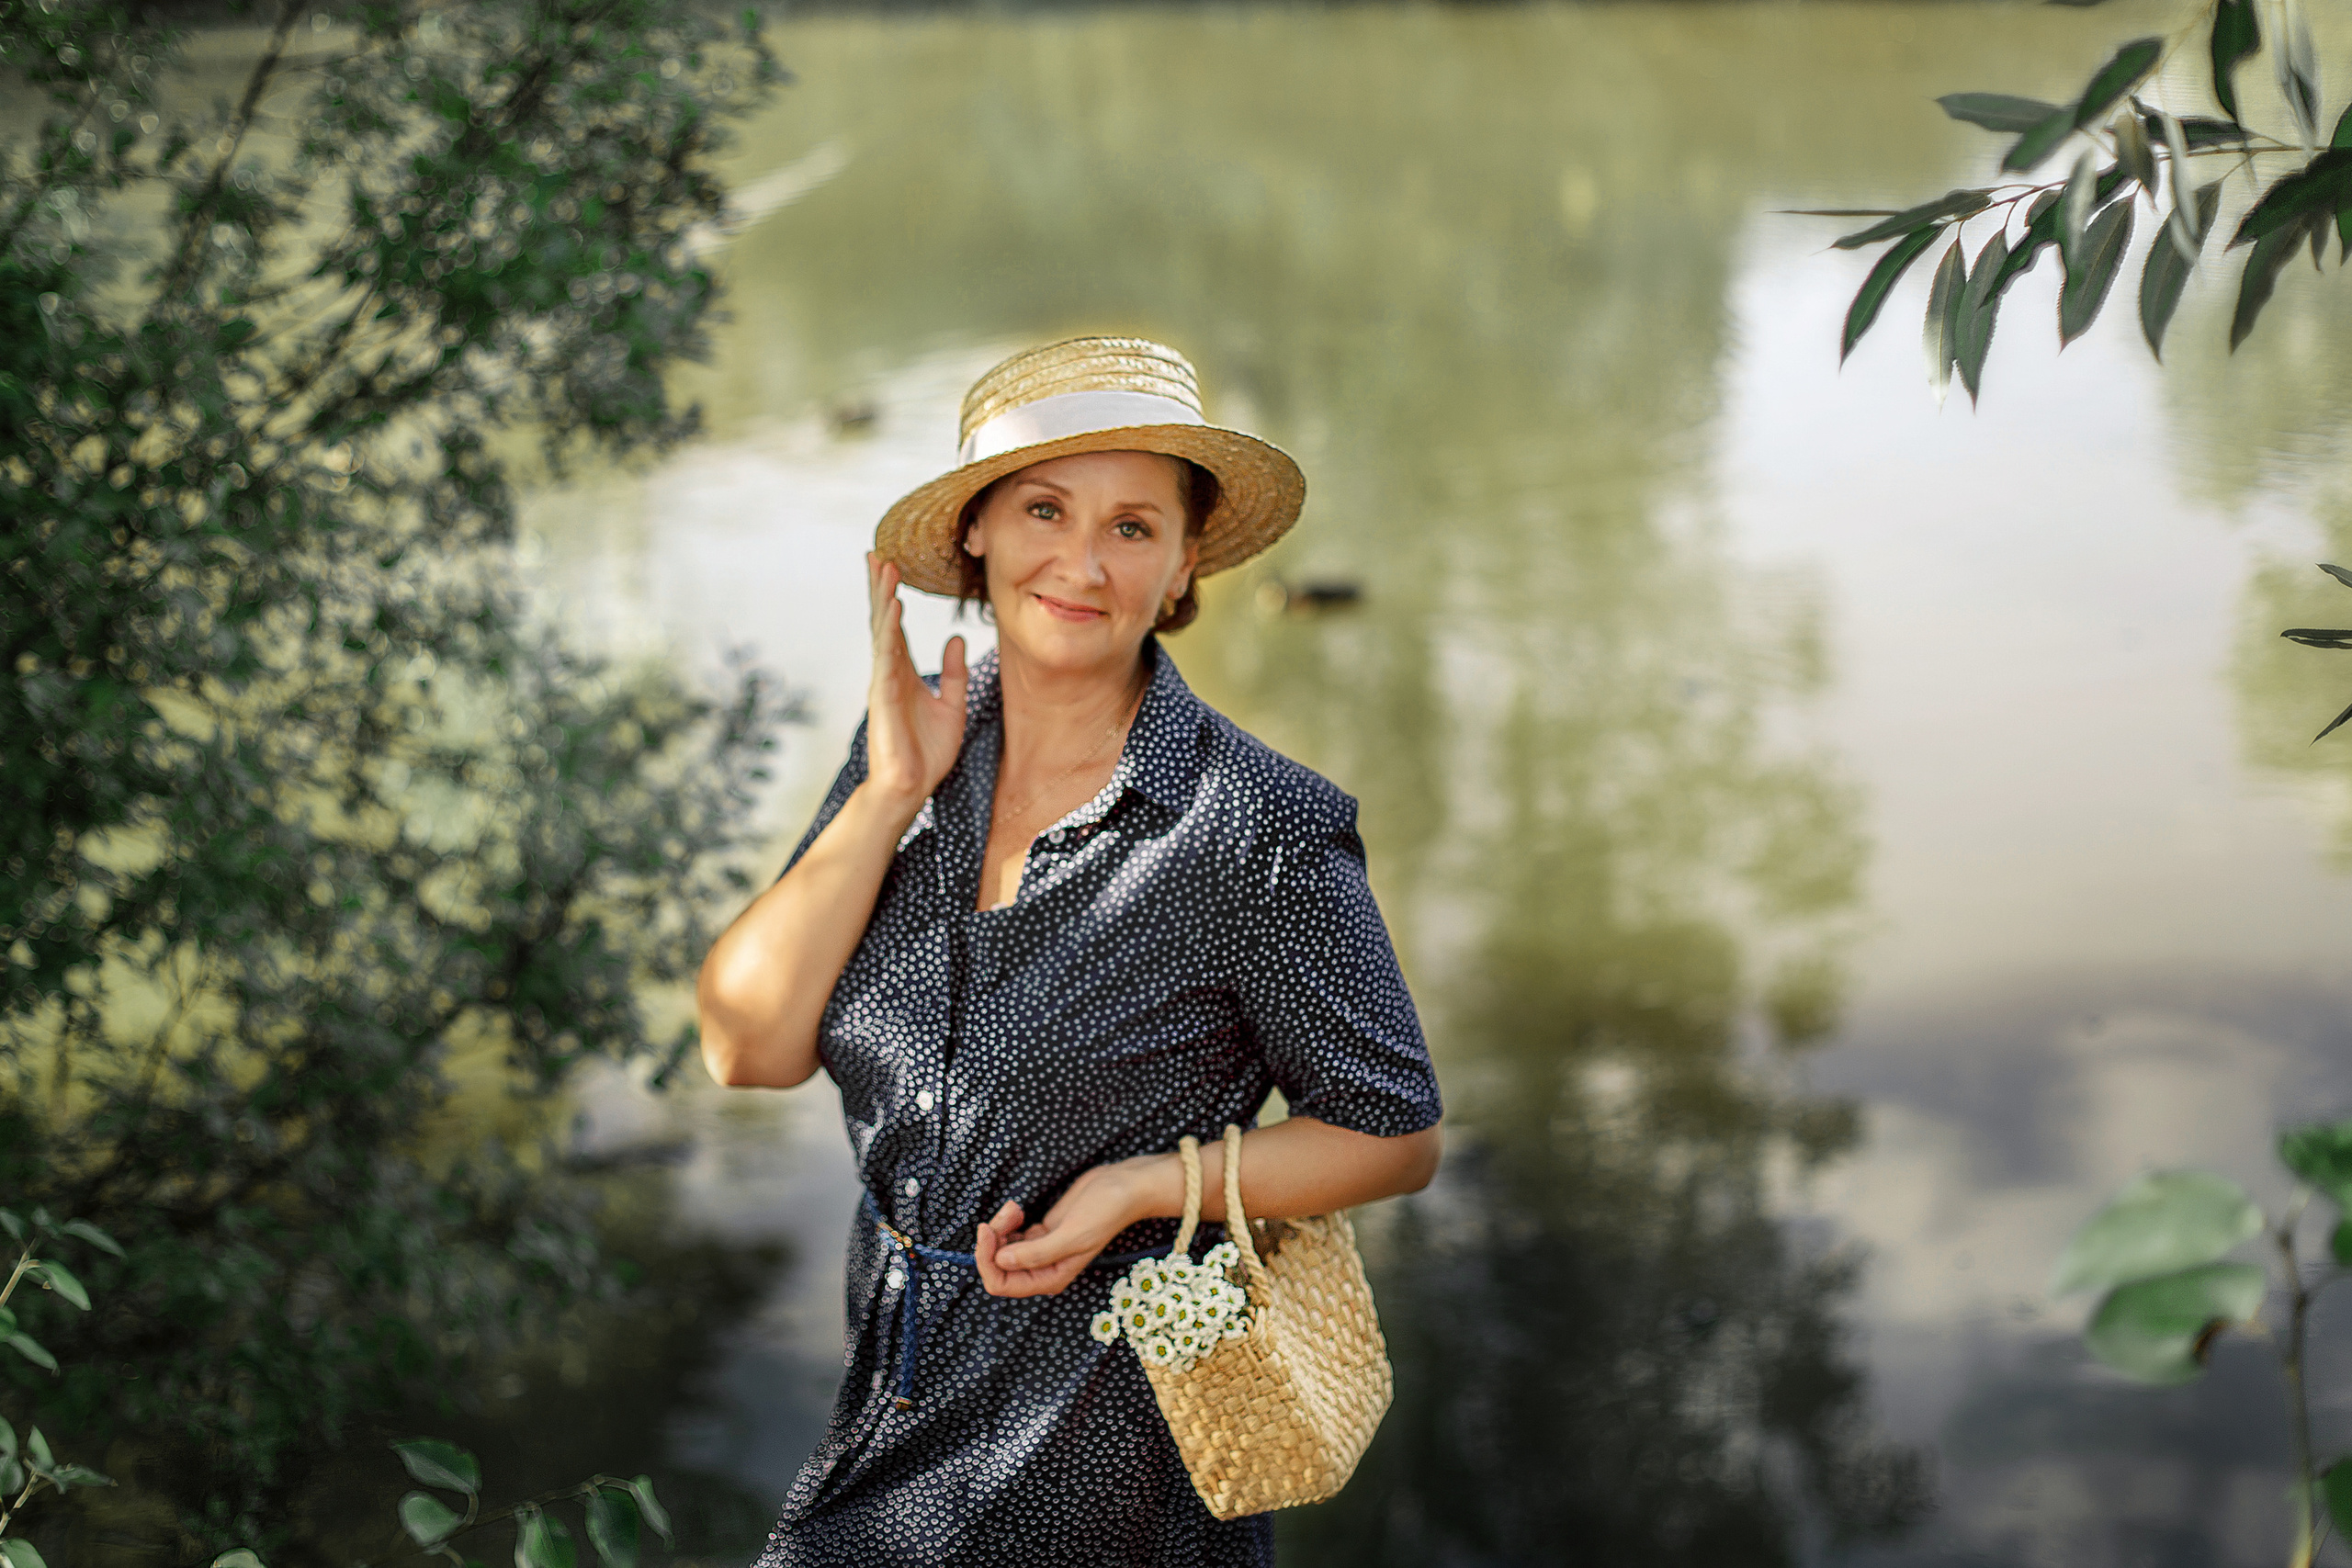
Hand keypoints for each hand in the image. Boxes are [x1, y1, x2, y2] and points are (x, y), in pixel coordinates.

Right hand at [863, 551, 967, 805]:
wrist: (911, 787)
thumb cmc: (927, 752)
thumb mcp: (952, 705)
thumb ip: (954, 672)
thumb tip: (957, 638)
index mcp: (902, 672)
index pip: (895, 626)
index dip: (892, 596)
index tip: (890, 565)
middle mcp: (889, 671)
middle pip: (883, 621)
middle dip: (879, 587)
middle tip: (876, 553)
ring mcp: (884, 682)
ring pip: (882, 632)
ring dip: (883, 599)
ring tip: (884, 567)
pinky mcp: (884, 697)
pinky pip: (887, 657)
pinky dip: (891, 631)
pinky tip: (895, 608)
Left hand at [974, 1158, 1161, 1297]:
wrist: (1122, 1187)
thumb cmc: (1104, 1212)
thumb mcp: (1072, 1235)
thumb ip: (1036, 1253)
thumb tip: (1001, 1261)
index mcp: (1049, 1279)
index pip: (1001, 1284)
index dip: (987, 1260)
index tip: (987, 1229)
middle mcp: (1041, 1270)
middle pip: (996, 1266)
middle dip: (992, 1240)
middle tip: (1008, 1212)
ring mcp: (1038, 1251)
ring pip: (1000, 1248)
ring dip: (999, 1226)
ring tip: (1015, 1208)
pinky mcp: (1038, 1233)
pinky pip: (1008, 1235)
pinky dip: (1006, 1221)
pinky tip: (1017, 1208)